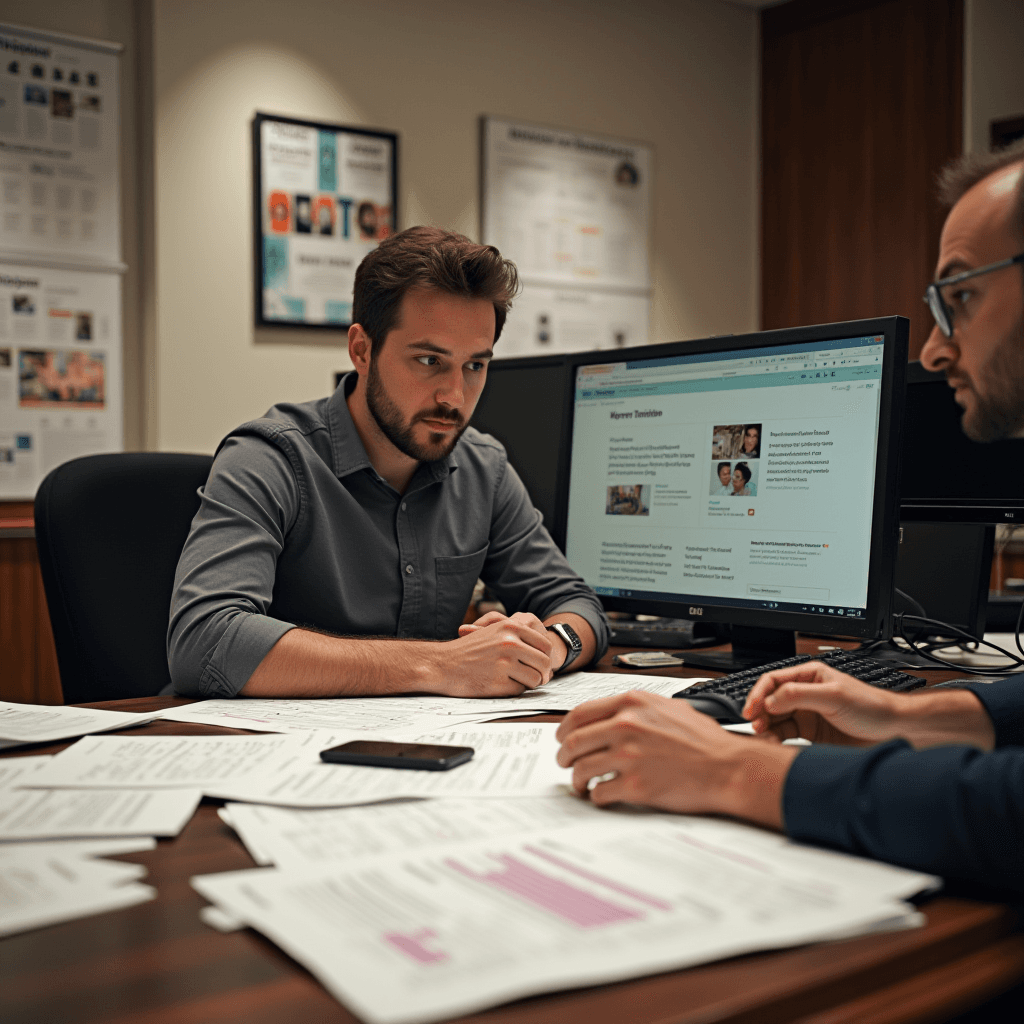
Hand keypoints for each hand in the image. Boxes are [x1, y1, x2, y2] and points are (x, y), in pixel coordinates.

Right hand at [437, 611, 555, 696]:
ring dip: (529, 683)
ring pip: (536, 679)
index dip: (545, 658)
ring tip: (514, 680)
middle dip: (542, 674)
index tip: (539, 665)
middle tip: (534, 678)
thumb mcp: (494, 632)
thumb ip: (519, 637)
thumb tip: (547, 655)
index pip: (545, 645)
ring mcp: (505, 663)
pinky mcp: (498, 682)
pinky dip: (513, 690)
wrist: (442, 664)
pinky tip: (499, 684)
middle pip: (544, 663)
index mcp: (511, 627)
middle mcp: (510, 642)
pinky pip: (520, 690)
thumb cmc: (468, 650)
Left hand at [555, 690, 796, 826]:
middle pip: (573, 741)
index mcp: (631, 703)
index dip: (564, 728)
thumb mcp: (669, 707)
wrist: (729, 767)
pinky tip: (601, 796)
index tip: (562, 738)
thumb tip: (611, 715)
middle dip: (563, 755)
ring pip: (581, 768)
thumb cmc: (705, 740)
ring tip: (580, 784)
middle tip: (564, 763)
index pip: (579, 713)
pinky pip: (599, 793)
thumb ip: (637, 708)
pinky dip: (595, 797)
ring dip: (576, 779)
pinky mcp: (636, 786)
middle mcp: (626, 726)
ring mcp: (629, 756)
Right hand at [743, 662, 902, 745]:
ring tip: (763, 736)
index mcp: (809, 676)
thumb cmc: (872, 707)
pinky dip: (776, 739)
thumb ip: (800, 695)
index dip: (758, 694)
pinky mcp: (810, 733)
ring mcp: (807, 713)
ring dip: (766, 726)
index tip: (751, 710)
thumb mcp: (834, 697)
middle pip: (770, 700)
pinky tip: (774, 744)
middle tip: (755, 725)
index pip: (773, 681)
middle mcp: (805, 693)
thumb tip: (771, 700)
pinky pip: (786, 734)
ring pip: (775, 719)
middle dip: (760, 712)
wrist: (894, 731)